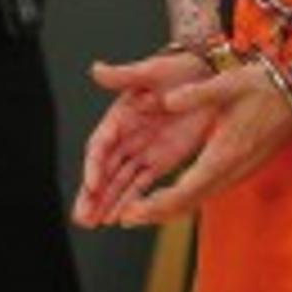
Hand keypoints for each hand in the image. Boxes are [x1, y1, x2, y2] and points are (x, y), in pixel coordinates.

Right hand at [73, 53, 212, 227]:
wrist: (209, 74)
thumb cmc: (178, 67)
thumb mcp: (153, 70)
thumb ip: (124, 75)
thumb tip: (96, 70)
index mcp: (121, 113)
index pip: (101, 144)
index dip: (94, 165)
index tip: (92, 185)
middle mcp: (127, 134)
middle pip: (104, 169)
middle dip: (92, 194)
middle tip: (82, 217)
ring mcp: (143, 149)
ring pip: (119, 181)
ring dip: (105, 202)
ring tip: (92, 223)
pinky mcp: (161, 160)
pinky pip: (141, 184)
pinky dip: (129, 200)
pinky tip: (117, 218)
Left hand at [111, 60, 291, 226]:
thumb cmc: (264, 87)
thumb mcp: (227, 84)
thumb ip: (194, 94)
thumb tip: (164, 101)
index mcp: (224, 153)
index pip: (186, 190)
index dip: (157, 206)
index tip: (133, 212)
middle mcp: (231, 170)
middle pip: (190, 203)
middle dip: (157, 213)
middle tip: (125, 217)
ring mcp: (239, 172)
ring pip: (200, 199)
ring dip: (171, 208)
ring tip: (142, 210)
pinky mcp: (242, 168)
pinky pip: (210, 190)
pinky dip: (188, 197)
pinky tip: (175, 193)